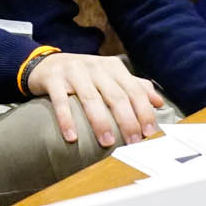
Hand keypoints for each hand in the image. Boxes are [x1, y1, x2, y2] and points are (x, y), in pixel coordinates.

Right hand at [24, 51, 164, 147]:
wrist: (47, 63)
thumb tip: (159, 102)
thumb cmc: (84, 75)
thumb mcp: (110, 75)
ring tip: (107, 142)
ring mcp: (73, 71)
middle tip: (132, 142)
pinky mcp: (53, 78)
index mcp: (112, 67)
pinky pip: (61, 101)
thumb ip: (134, 86)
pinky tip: (72, 137)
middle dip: (127, 121)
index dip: (143, 111)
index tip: (149, 132)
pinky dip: (66, 120)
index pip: (133, 90)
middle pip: (116, 96)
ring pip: (91, 99)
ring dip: (100, 123)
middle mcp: (95, 66)